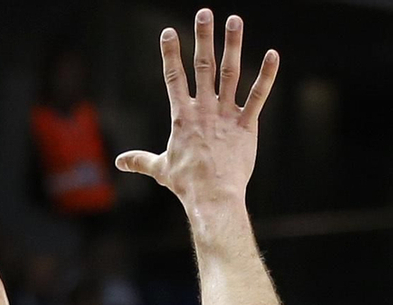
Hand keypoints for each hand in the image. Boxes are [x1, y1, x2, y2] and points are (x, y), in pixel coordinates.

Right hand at [117, 11, 279, 217]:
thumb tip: (119, 162)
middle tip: (203, 13)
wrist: (212, 198)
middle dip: (202, 38)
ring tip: (234, 20)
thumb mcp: (160, 169)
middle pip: (203, 66)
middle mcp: (203, 110)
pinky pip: (258, 96)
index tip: (168, 32)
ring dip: (232, 45)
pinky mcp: (245, 126)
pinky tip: (273, 55)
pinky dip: (266, 76)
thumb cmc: (186, 185)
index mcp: (182, 117)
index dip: (170, 54)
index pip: (174, 79)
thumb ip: (141, 160)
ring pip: (230, 73)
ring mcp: (225, 116)